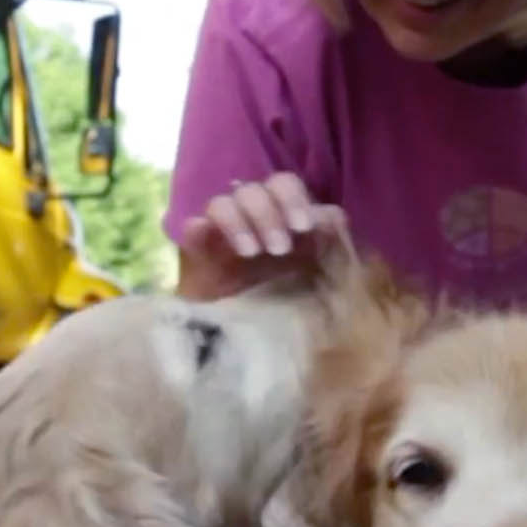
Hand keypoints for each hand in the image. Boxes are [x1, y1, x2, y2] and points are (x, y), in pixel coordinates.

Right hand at [177, 172, 347, 300]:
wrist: (252, 342)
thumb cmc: (294, 305)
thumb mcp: (323, 277)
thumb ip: (333, 246)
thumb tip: (333, 218)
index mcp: (280, 217)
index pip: (284, 185)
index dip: (293, 198)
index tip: (303, 227)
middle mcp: (250, 219)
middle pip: (254, 190)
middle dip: (268, 213)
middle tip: (279, 248)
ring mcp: (221, 234)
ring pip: (222, 202)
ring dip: (239, 221)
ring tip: (250, 252)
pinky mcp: (196, 253)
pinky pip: (193, 227)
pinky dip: (199, 228)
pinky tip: (208, 239)